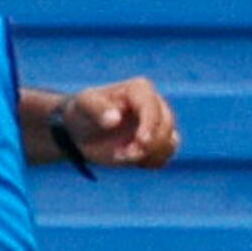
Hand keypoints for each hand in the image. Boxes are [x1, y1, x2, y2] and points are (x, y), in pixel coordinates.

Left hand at [61, 76, 180, 167]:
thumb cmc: (82, 111)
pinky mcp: (158, 142)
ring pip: (170, 142)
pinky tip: (131, 159)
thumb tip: (115, 119)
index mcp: (139, 89)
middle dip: (148, 144)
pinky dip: (151, 161)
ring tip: (122, 156)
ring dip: (149, 155)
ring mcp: (159, 124)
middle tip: (122, 154)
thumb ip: (97, 109)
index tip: (141, 142)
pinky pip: (166, 155)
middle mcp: (155, 104)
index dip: (150, 126)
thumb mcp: (83, 105)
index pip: (153, 108)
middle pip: (166, 126)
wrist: (81, 130)